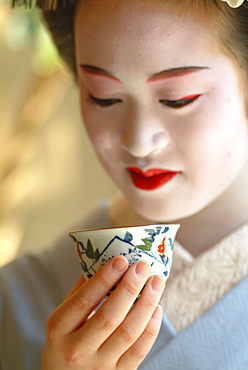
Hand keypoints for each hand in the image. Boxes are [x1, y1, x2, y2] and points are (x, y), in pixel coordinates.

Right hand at [41, 256, 164, 369]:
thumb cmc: (64, 344)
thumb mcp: (62, 318)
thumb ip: (80, 292)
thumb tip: (102, 260)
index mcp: (59, 329)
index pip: (84, 300)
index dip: (104, 278)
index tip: (121, 259)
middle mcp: (77, 350)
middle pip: (109, 316)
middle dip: (130, 288)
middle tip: (143, 266)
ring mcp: (99, 366)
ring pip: (129, 332)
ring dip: (146, 304)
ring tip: (156, 282)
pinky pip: (139, 351)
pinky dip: (151, 328)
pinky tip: (157, 308)